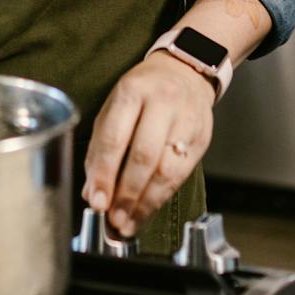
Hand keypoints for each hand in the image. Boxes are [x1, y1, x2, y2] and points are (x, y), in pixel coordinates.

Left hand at [82, 55, 213, 236]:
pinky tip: (147, 210)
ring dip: (145, 203)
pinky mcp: (202, 139)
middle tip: (113, 219)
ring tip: (128, 222)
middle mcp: (162, 103)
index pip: (115, 138)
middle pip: (144, 156)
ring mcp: (186, 121)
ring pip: (166, 170)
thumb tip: (92, 192)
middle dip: (127, 194)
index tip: (97, 201)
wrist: (184, 72)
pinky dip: (162, 197)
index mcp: (131, 91)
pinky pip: (181, 175)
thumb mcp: (114, 108)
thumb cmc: (142, 93)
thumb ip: (100, 149)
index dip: (104, 174)